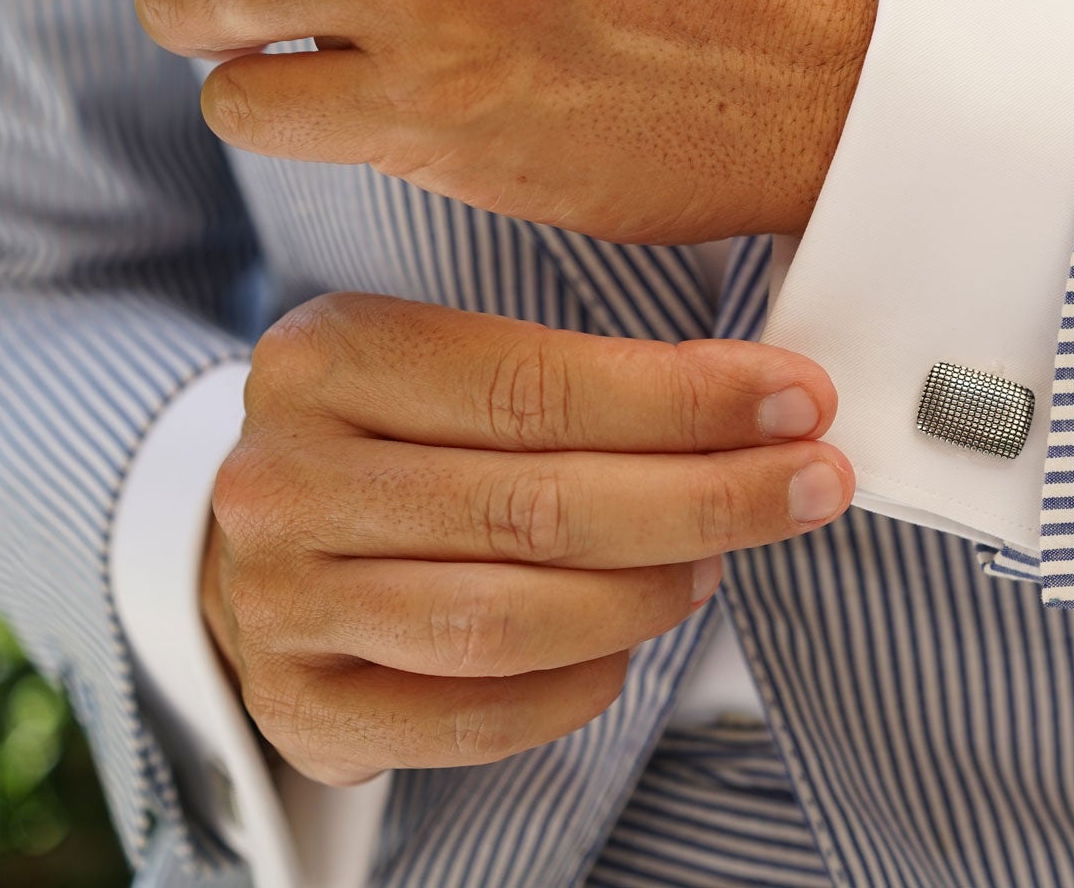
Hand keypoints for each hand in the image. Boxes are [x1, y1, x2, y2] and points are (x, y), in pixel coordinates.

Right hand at [202, 292, 854, 785]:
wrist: (263, 539)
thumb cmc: (402, 439)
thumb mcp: (456, 366)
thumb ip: (586, 377)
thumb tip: (768, 399)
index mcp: (328, 358)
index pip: (538, 385)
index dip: (687, 399)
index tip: (799, 400)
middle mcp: (285, 479)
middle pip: (537, 505)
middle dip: (707, 496)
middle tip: (810, 484)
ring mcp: (280, 601)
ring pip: (509, 618)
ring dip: (648, 594)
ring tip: (717, 564)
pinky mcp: (300, 705)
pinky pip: (474, 715)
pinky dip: (578, 686)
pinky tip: (628, 646)